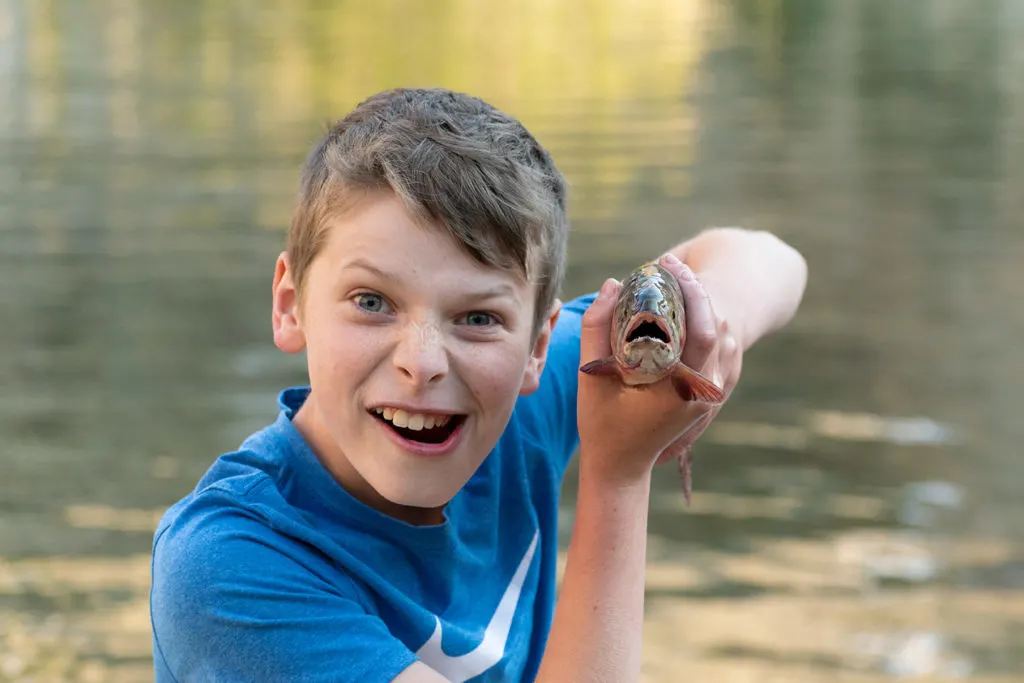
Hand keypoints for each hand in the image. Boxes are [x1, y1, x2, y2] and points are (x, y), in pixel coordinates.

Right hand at [577, 254, 742, 485]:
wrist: (620, 465)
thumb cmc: (601, 423)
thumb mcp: (592, 376)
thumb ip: (598, 328)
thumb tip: (613, 284)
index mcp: (680, 388)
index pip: (700, 327)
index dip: (687, 289)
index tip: (665, 263)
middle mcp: (703, 391)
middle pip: (713, 326)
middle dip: (693, 289)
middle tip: (669, 264)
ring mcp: (708, 394)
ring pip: (715, 336)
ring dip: (697, 305)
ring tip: (671, 280)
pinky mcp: (705, 394)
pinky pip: (709, 350)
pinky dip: (697, 324)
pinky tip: (677, 308)